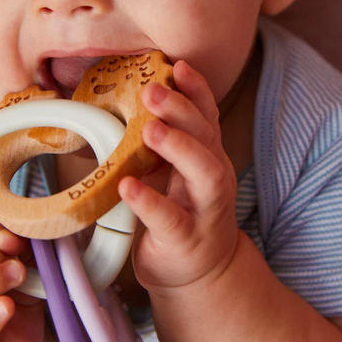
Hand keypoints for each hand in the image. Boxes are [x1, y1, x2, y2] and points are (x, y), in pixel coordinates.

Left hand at [118, 61, 237, 294]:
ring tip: (150, 131)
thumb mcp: (182, 179)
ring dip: (180, 148)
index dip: (196, 92)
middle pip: (208, 140)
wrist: (200, 274)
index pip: (207, 120)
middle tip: (153, 92)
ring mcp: (204, 212)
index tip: (176, 67)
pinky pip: (171, 220)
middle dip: (183, 111)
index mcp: (208, 162)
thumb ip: (170, 150)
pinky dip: (150, 201)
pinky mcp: (186, 240)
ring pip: (205, 175)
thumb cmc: (185, 219)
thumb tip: (140, 113)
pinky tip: (128, 187)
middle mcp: (213, 182)